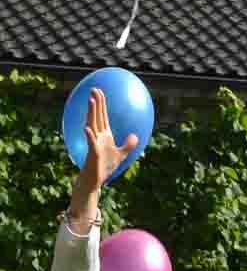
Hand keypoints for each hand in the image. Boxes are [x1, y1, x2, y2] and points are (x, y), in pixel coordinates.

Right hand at [70, 89, 136, 221]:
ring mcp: (94, 144)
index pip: (103, 116)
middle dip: (95, 103)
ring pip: (93, 125)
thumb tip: (135, 135)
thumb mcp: (122, 155)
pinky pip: (91, 143)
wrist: (96, 182)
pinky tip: (87, 129)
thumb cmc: (105, 168)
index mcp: (104, 136)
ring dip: (92, 113)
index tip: (100, 92)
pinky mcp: (93, 154)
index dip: (102, 104)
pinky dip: (89, 136)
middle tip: (94, 88)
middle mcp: (98, 137)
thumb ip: (128, 144)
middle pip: (96, 116)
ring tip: (91, 100)